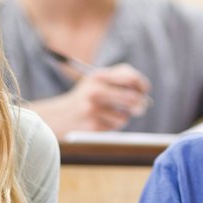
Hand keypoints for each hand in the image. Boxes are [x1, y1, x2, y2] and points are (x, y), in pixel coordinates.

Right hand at [35, 63, 150, 136]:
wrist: (59, 116)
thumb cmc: (86, 97)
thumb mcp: (98, 81)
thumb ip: (120, 80)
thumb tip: (144, 94)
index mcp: (98, 76)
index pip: (130, 78)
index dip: (142, 85)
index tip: (144, 90)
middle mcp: (95, 91)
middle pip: (132, 98)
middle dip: (141, 105)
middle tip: (140, 108)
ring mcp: (93, 109)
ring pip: (125, 115)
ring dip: (123, 116)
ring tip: (110, 113)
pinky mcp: (92, 125)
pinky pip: (115, 126)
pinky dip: (113, 124)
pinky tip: (101, 121)